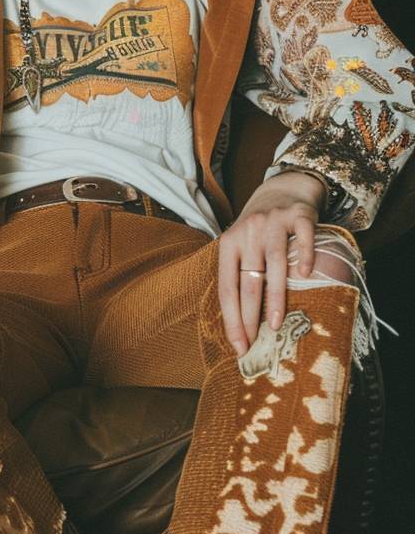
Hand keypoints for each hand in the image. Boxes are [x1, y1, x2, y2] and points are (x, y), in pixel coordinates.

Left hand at [217, 171, 325, 356]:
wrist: (283, 188)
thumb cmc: (260, 229)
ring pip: (273, 263)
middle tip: (255, 343)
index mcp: (228, 244)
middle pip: (248, 280)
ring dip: (274, 296)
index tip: (238, 345)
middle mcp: (248, 232)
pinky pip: (302, 237)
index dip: (231, 318)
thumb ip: (241, 274)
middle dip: (249, 315)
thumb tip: (244, 324)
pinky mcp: (299, 215)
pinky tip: (306, 276)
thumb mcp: (241, 246)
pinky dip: (304, 256)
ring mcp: (273, 222)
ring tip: (277, 323)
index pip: (227, 287)